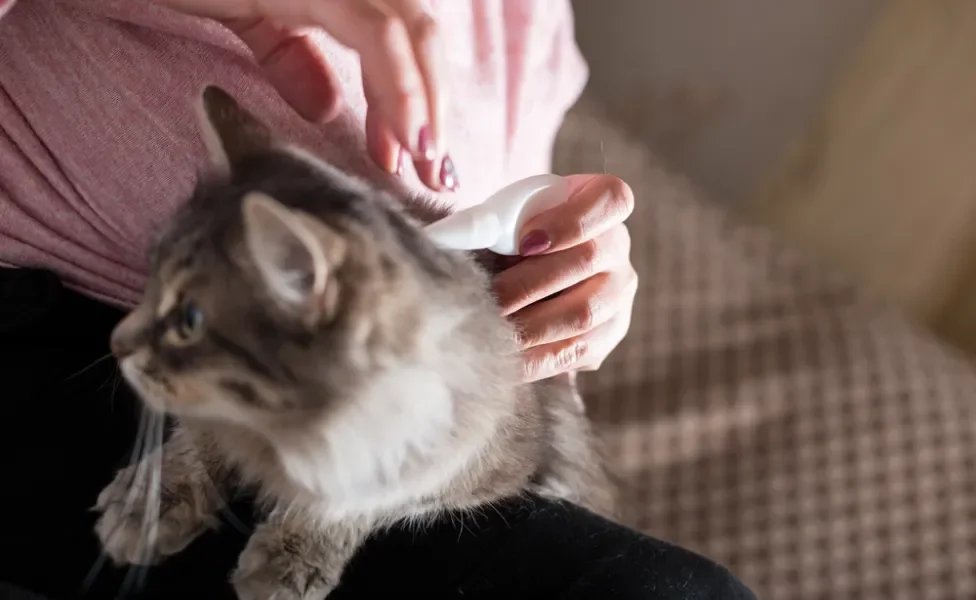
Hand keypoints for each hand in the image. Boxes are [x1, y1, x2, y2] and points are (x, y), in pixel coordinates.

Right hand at [154, 0, 455, 191]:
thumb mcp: (253, 22)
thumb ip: (291, 56)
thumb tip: (325, 106)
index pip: (401, 39)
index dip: (416, 98)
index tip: (413, 157)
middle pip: (422, 36)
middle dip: (436, 108)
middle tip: (438, 174)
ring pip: (412, 32)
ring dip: (427, 103)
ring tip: (427, 163)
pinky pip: (374, 32)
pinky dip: (399, 86)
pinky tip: (405, 137)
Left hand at [493, 175, 637, 381]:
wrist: (530, 269)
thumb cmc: (516, 233)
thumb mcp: (509, 214)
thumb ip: (493, 220)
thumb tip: (455, 239)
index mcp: (604, 203)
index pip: (610, 200)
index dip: (569, 221)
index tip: (524, 240)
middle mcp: (618, 247)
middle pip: (589, 259)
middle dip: (529, 282)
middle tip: (488, 298)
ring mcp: (619, 293)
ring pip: (584, 312)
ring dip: (530, 326)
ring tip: (491, 330)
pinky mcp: (608, 334)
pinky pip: (578, 352)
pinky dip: (537, 359)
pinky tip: (504, 359)